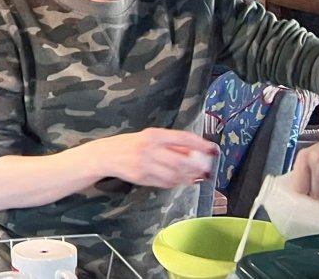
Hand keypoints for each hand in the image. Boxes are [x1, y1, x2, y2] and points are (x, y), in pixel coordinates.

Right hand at [92, 128, 217, 188]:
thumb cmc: (131, 144)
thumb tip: (195, 152)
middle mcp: (149, 149)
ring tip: (197, 177)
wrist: (106, 155)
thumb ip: (172, 144)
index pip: (183, 138)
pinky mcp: (142, 178)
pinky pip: (164, 183)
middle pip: (181, 161)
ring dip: (189, 178)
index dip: (201, 145)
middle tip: (207, 169)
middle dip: (197, 167)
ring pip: (174, 175)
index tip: (213, 149)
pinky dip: (176, 183)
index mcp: (153, 135)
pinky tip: (181, 181)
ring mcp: (145, 165)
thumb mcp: (150, 137)